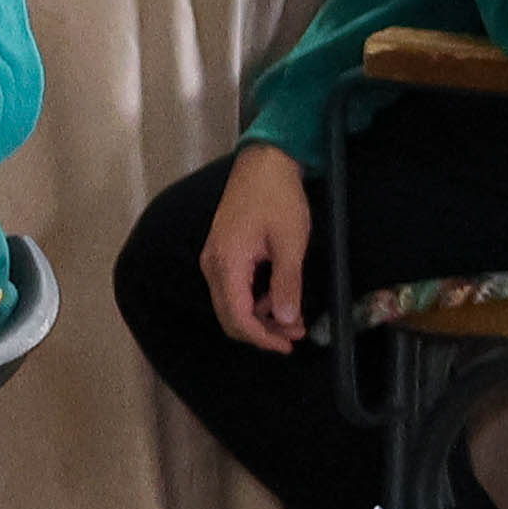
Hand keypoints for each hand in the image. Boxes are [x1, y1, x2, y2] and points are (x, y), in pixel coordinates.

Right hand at [199, 144, 312, 353]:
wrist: (266, 162)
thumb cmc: (278, 196)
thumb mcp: (290, 243)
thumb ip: (286, 284)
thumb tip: (285, 320)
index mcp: (226, 263)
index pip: (237, 317)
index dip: (262, 338)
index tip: (288, 345)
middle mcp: (212, 264)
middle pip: (230, 316)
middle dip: (262, 331)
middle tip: (294, 335)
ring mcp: (215, 258)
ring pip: (233, 304)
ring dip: (261, 316)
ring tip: (294, 317)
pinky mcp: (223, 252)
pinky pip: (234, 288)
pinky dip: (256, 299)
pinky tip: (280, 296)